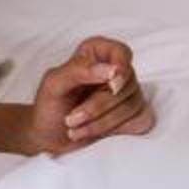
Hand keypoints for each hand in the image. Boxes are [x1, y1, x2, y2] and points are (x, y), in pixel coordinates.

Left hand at [28, 36, 154, 156]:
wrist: (49, 135)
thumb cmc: (49, 105)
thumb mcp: (54, 84)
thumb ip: (79, 71)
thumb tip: (113, 70)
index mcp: (96, 53)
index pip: (121, 52)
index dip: (121, 68)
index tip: (112, 85)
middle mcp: (116, 71)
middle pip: (126, 84)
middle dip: (97, 106)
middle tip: (71, 118)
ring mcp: (128, 94)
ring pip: (131, 106)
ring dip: (100, 123)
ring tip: (75, 127)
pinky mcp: (133, 116)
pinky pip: (139, 122)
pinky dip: (114, 131)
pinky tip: (92, 132)